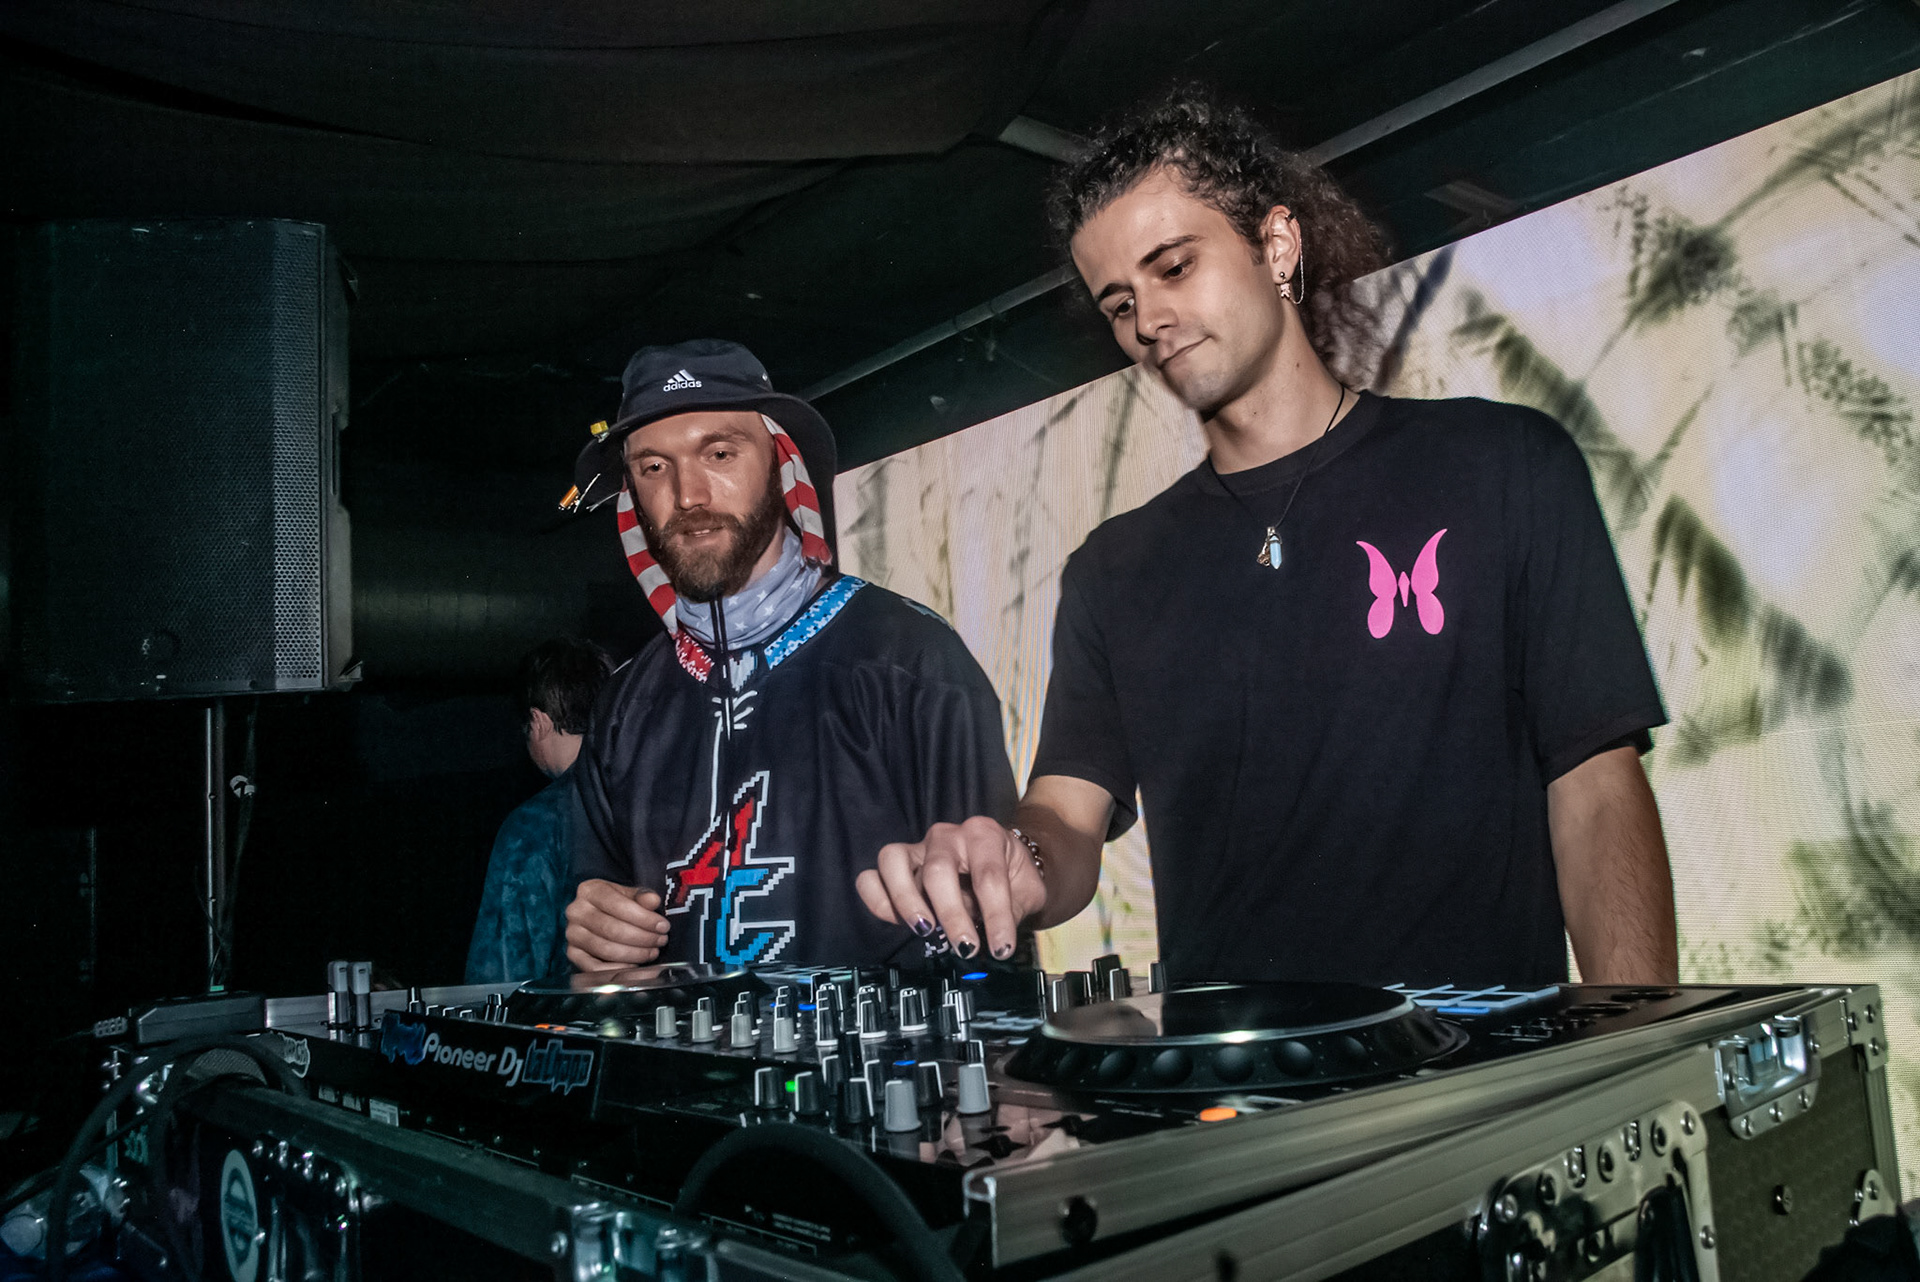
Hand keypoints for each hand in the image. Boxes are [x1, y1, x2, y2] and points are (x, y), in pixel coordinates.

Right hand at [565, 879, 669, 970]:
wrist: (600, 913)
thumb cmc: (618, 903)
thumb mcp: (630, 894)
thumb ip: (642, 897)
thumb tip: (653, 901)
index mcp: (589, 890)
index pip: (618, 905)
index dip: (644, 918)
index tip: (663, 926)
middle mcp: (576, 911)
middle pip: (612, 929)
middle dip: (643, 938)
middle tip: (660, 941)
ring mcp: (572, 934)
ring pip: (606, 949)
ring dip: (634, 954)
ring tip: (652, 952)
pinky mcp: (573, 954)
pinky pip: (594, 968)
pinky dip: (617, 970)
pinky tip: (634, 966)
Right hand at [857, 817, 1044, 961]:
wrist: (1004, 859)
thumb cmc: (1014, 875)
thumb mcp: (1028, 890)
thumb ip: (1012, 912)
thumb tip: (994, 942)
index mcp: (985, 835)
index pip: (988, 877)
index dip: (996, 917)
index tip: (1001, 948)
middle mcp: (947, 835)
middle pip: (938, 871)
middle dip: (951, 915)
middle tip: (966, 948)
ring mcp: (918, 847)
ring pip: (893, 861)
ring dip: (906, 901)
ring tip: (925, 931)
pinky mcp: (898, 865)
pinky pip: (871, 876)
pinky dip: (878, 900)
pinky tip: (897, 922)